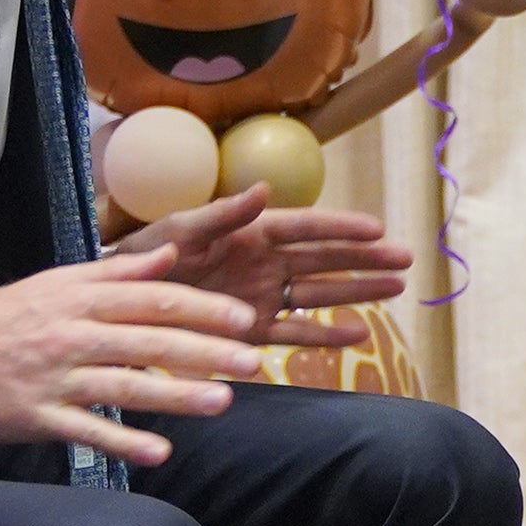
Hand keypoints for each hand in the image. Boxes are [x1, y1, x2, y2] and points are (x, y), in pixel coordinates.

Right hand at [0, 247, 262, 469]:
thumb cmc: (8, 316)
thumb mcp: (59, 282)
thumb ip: (118, 273)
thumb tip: (171, 256)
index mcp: (82, 299)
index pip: (153, 301)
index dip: (202, 309)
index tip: (243, 320)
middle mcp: (73, 335)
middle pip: (148, 341)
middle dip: (205, 351)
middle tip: (252, 361)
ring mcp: (55, 378)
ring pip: (124, 386)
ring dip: (176, 395)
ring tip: (222, 402)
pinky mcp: (37, 416)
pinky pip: (85, 431)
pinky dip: (122, 442)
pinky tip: (160, 452)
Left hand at [113, 185, 413, 345]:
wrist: (119, 300)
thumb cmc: (144, 256)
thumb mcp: (178, 230)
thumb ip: (221, 214)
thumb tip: (262, 189)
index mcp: (251, 231)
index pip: (307, 227)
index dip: (343, 227)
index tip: (379, 229)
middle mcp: (265, 262)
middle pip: (325, 259)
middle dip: (365, 258)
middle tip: (405, 259)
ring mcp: (261, 295)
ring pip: (320, 294)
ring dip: (357, 292)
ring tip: (396, 289)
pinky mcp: (250, 328)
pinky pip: (295, 331)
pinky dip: (325, 335)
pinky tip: (358, 335)